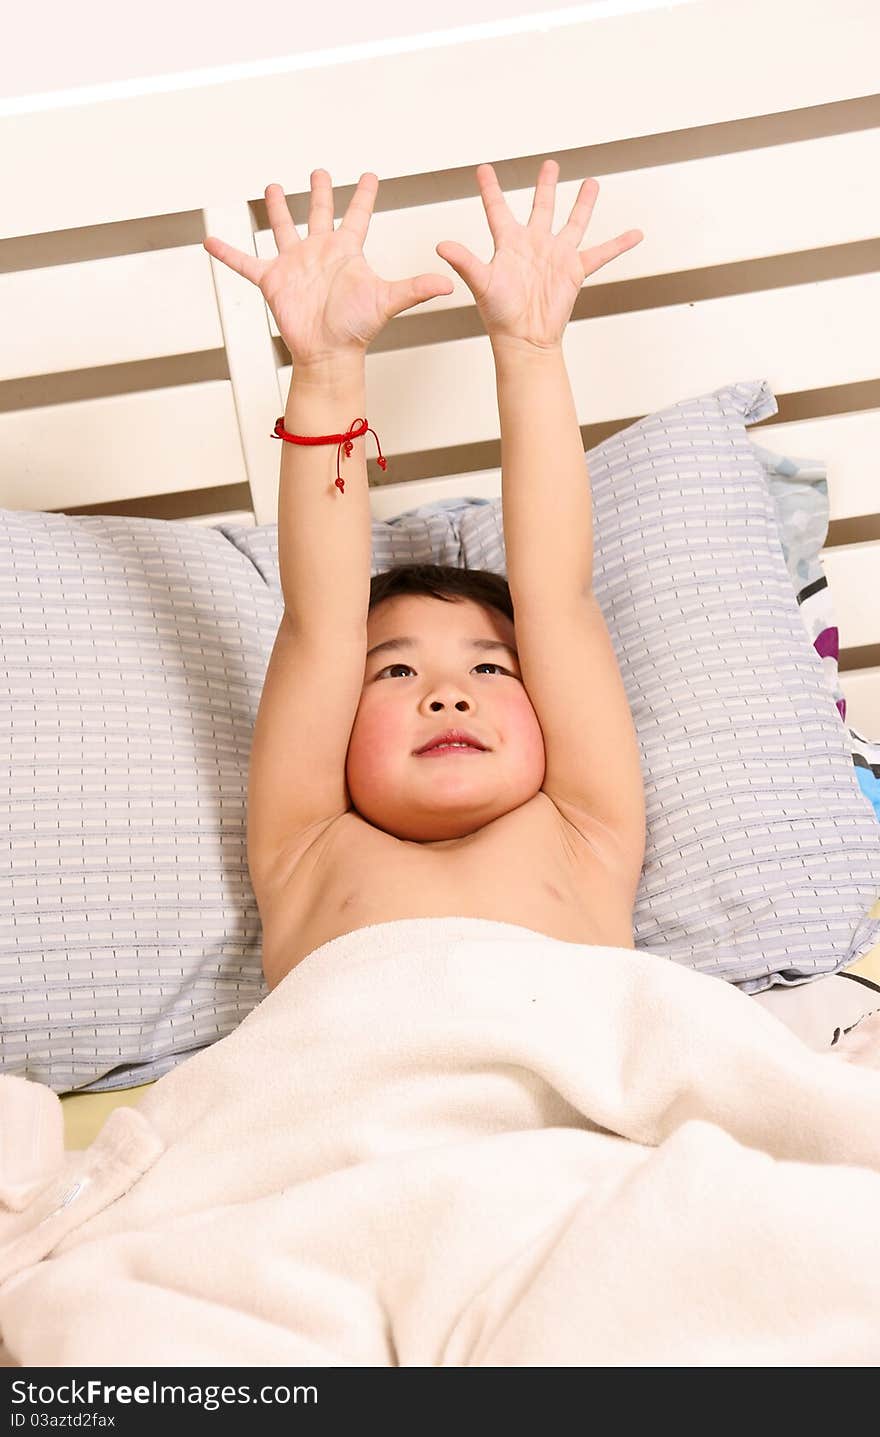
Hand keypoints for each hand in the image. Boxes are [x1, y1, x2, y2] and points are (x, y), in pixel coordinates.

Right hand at [203, 170, 453, 365]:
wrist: (328, 354)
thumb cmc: (357, 329)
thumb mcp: (387, 301)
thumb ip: (415, 288)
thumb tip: (450, 283)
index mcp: (347, 251)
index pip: (359, 214)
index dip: (365, 195)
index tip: (370, 175)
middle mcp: (320, 252)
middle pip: (320, 213)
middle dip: (320, 192)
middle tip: (320, 172)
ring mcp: (295, 264)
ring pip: (283, 228)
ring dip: (276, 209)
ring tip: (272, 187)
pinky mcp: (272, 280)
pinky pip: (245, 263)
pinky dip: (228, 253)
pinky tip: (210, 239)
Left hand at [435, 159, 643, 349]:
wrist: (525, 339)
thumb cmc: (500, 315)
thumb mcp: (482, 283)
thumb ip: (465, 261)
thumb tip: (441, 246)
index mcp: (509, 243)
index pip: (497, 209)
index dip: (489, 188)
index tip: (482, 168)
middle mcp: (534, 244)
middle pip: (541, 206)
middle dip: (546, 185)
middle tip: (550, 163)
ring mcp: (556, 255)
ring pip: (573, 222)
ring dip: (583, 203)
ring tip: (592, 182)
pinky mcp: (575, 271)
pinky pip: (601, 253)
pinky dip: (619, 244)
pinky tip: (636, 233)